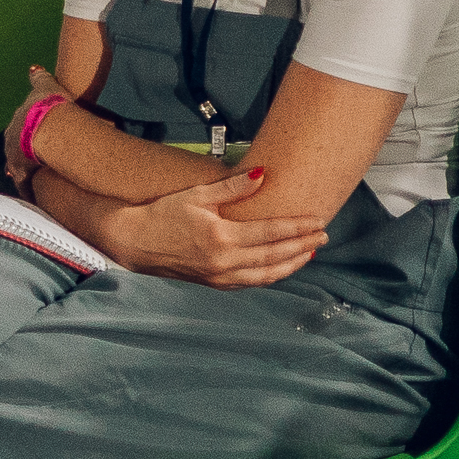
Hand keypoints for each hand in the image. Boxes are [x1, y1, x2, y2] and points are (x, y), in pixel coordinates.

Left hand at [8, 64, 64, 190]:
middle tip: (32, 166)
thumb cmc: (49, 104)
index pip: (17, 133)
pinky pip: (27, 187)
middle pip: (14, 152)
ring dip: (26, 177)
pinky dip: (32, 193)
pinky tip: (38, 200)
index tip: (27, 145)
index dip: (23, 139)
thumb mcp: (44, 85)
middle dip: (21, 158)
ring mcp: (14, 158)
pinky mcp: (23, 174)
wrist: (49, 124)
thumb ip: (39, 77)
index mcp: (16, 122)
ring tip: (37, 185)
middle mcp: (10, 141)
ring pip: (18, 171)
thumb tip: (34, 68)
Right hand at [106, 166, 327, 287]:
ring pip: (267, 274)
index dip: (298, 227)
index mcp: (222, 237)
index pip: (271, 232)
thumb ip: (232, 187)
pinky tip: (282, 267)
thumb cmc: (163, 213)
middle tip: (324, 236)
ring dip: (292, 264)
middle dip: (303, 246)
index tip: (319, 221)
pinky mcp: (215, 284)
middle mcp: (225, 261)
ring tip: (310, 253)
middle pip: (275, 255)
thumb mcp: (197, 195)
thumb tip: (263, 175)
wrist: (134, 242)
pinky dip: (271, 276)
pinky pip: (251, 283)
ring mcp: (220, 276)